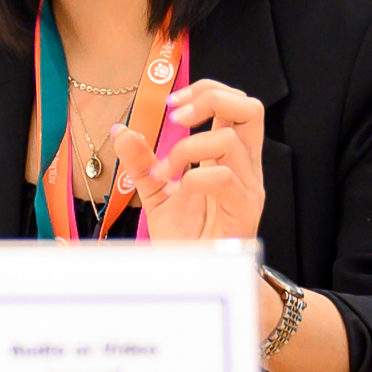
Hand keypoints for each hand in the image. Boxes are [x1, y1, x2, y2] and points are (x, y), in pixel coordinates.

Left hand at [111, 77, 264, 243]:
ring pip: (230, 140)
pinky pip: (224, 177)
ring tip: (165, 170)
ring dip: (187, 148)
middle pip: (251, 109)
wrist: (196, 280)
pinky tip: (178, 189)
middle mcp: (245, 167)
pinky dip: (193, 177)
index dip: (207, 92)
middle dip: (211, 99)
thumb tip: (120, 130)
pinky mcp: (244, 211)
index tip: (171, 104)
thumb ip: (141, 163)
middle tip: (175, 118)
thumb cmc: (186, 237)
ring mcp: (248, 188)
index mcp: (230, 157)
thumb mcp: (156, 193)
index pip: (236, 105)